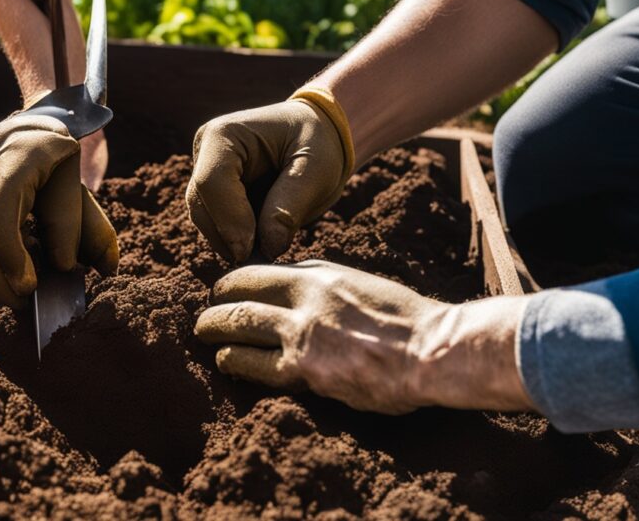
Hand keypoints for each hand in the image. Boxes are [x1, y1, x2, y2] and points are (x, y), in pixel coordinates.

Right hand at [0, 114, 118, 307]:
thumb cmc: (61, 160)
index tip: (29, 286)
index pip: (0, 208)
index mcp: (19, 151)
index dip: (10, 251)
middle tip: (21, 301)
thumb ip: (87, 226)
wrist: (32, 126)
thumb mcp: (82, 185)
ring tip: (11, 297)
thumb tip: (69, 269)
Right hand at [186, 94, 351, 263]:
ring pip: (204, 219)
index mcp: (225, 134)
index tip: (249, 251)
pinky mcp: (211, 191)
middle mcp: (205, 150)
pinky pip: (214, 223)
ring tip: (266, 252)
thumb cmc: (317, 142)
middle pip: (200, 205)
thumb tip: (269, 248)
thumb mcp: (316, 170)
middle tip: (263, 258)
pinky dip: (234, 239)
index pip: (211, 182)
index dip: (228, 220)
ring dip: (230, 242)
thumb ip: (290, 206)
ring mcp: (204, 170)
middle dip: (228, 237)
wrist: (315, 133)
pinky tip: (260, 243)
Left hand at [195, 260, 533, 413]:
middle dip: (216, 302)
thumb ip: (326, 285)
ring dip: (213, 330)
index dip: (236, 280)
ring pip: (235, 323)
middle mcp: (305, 296)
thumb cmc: (407, 322)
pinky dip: (231, 361)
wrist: (434, 351)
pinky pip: (250, 363)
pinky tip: (225, 362)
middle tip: (206, 314)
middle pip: (239, 291)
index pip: (260, 269)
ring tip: (204, 335)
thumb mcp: (361, 286)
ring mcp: (301, 332)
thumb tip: (298, 286)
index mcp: (321, 274)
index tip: (227, 290)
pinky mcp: (303, 370)